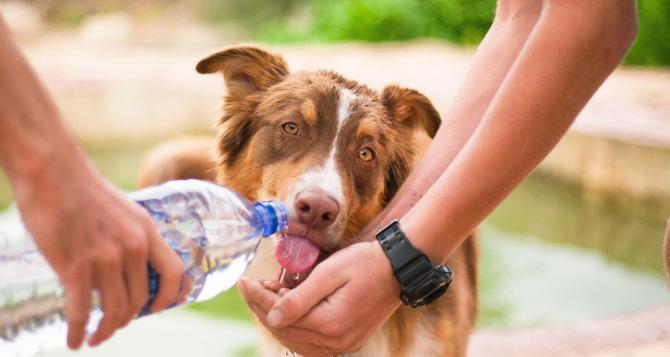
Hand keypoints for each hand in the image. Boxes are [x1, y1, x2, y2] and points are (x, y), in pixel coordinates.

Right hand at [12, 163, 184, 348]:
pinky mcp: (75, 267)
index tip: (161, 308)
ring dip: (106, 330)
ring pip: (115, 310)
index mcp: (147, 230)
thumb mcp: (123, 210)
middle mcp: (132, 246)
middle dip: (129, 318)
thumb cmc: (83, 189)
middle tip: (116, 324)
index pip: (174, 272)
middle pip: (141, 298)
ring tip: (96, 336)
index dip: (172, 296)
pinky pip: (82, 312)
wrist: (52, 171)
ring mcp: (105, 258)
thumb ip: (130, 236)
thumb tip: (128, 264)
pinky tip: (74, 341)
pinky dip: (79, 331)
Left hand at [239, 241, 400, 354]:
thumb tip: (271, 317)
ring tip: (268, 294)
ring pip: (296, 339)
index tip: (244, 281)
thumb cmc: (365, 263)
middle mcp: (336, 342)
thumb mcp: (330, 273)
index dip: (258, 298)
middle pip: (286, 330)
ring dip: (277, 318)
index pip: (281, 316)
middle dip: (263, 307)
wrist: (398, 268)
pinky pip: (311, 342)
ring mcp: (343, 344)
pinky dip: (295, 327)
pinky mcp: (348, 341)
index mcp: (330, 324)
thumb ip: (299, 298)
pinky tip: (287, 311)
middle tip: (252, 285)